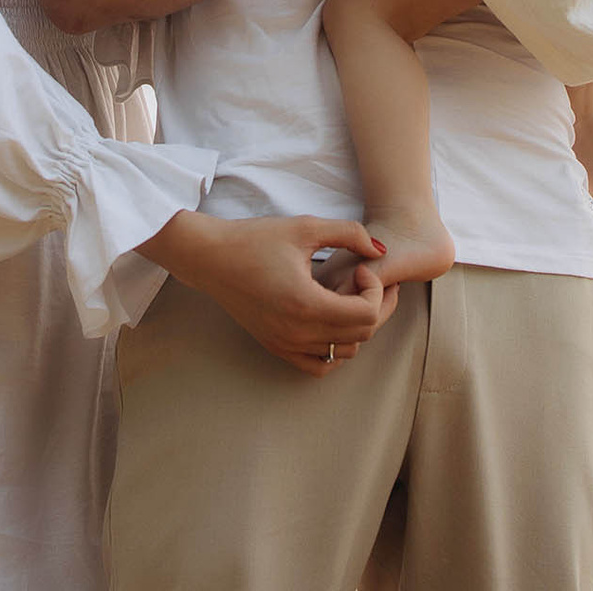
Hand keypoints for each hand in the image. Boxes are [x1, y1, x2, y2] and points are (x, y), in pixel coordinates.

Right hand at [140, 212, 388, 375]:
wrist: (211, 258)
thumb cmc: (255, 239)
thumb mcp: (306, 227)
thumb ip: (350, 233)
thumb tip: (381, 249)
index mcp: (306, 304)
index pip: (367, 315)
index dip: (375, 289)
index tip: (361, 267)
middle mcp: (297, 332)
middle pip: (361, 336)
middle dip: (374, 307)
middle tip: (365, 281)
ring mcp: (286, 344)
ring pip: (344, 352)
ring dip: (356, 327)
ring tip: (345, 297)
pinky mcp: (276, 346)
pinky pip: (318, 364)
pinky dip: (334, 348)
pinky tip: (331, 321)